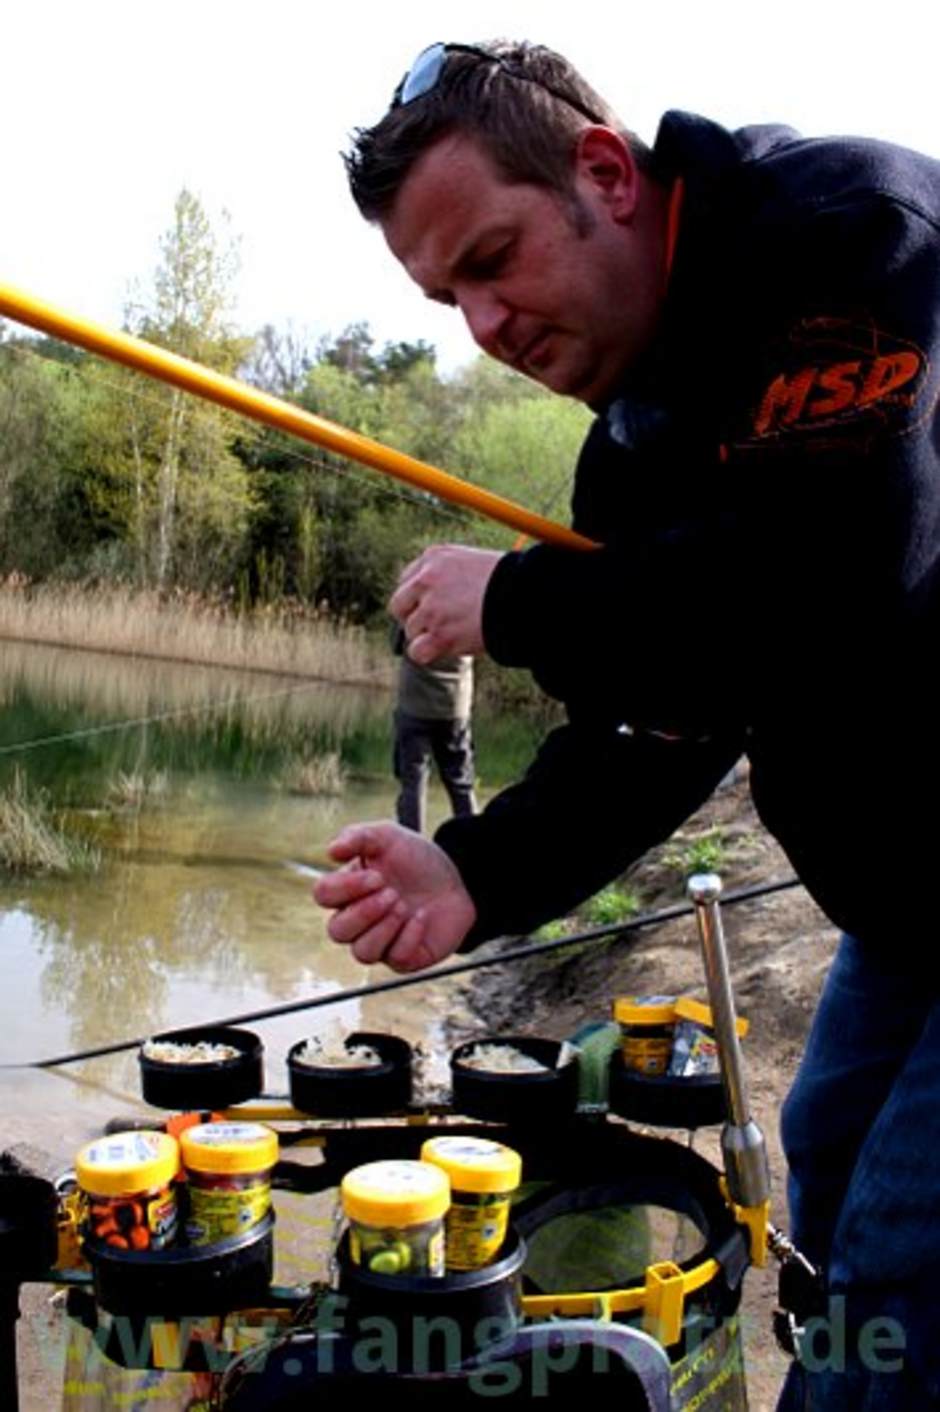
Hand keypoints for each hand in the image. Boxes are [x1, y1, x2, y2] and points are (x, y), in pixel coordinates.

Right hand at [312, 822, 476, 971]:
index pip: (324, 895)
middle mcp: (358, 920)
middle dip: (364, 912)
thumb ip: (358, 837)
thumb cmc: (416, 859)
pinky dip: (409, 937)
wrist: (459, 877)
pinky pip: (396, 959)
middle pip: (337, 931)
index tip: (378, 876)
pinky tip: (421, 918)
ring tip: (403, 906)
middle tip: (392, 893)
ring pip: (362, 952)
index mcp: (348, 890)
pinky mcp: (405, 958)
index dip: (345, 888)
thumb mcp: (388, 837)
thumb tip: (331, 851)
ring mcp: (381, 942)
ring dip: (383, 928)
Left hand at [389, 545, 502, 663]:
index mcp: (434, 557)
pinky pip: (417, 651)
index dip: (419, 598)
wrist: (525, 597)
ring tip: (458, 631)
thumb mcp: (473, 564)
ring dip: (430, 635)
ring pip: (411, 630)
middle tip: (436, 624)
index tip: (434, 605)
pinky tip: (447, 647)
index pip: (407, 581)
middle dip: (414, 617)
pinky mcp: (439, 634)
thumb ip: (447, 575)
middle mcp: (427, 580)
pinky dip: (429, 654)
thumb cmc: (508, 582)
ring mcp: (432, 608)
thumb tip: (428, 598)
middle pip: (399, 606)